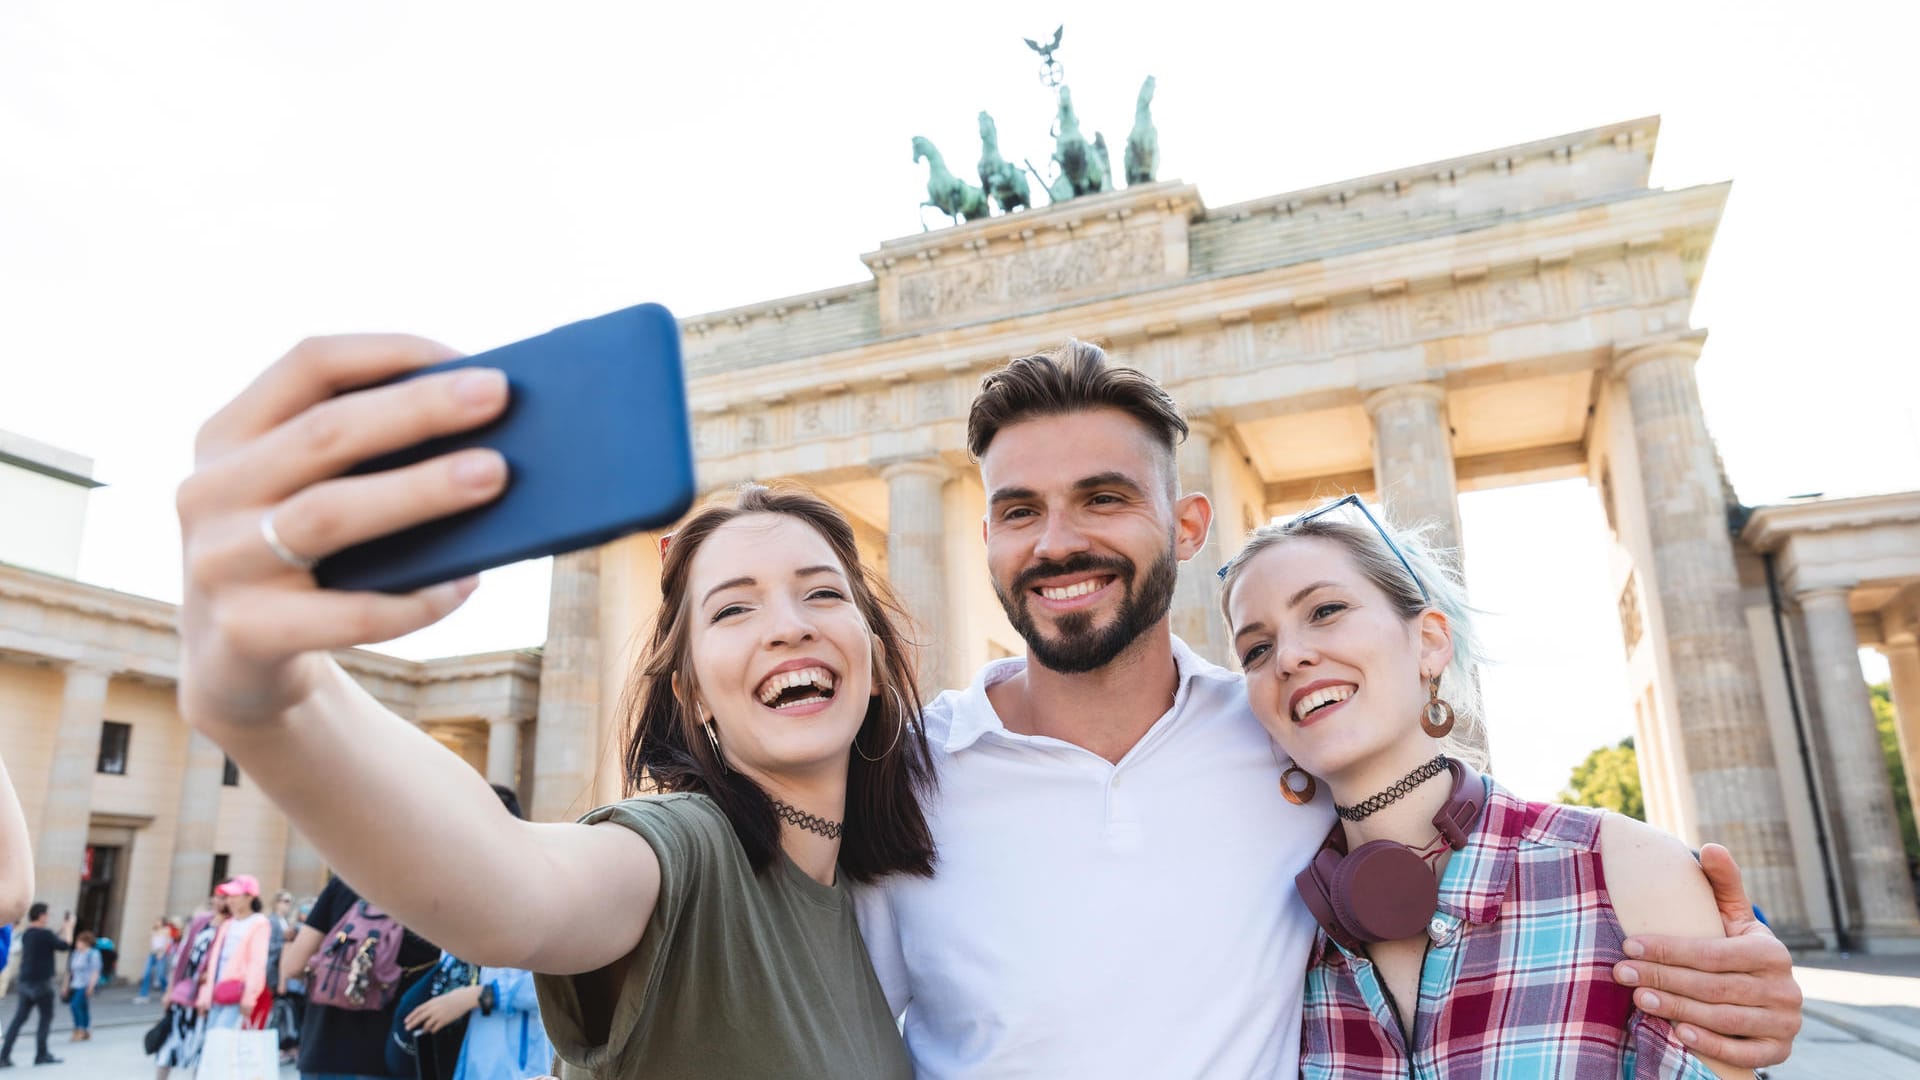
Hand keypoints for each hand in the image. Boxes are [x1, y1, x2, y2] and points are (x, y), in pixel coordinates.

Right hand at [175, 335, 509, 730]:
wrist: (236, 665)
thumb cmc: (306, 557)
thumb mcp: (308, 493)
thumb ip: (369, 458)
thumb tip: (490, 432)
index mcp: (229, 434)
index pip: (309, 363)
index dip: (390, 351)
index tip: (467, 357)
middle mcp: (210, 489)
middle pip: (325, 432)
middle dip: (418, 409)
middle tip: (497, 396)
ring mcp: (219, 562)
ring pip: (329, 514)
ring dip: (419, 490)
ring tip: (493, 475)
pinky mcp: (244, 632)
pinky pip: (347, 613)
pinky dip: (414, 599)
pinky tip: (466, 585)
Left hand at [404, 985, 481, 1032]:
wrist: (464, 998)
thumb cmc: (454, 997)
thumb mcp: (440, 999)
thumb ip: (432, 1005)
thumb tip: (425, 1013)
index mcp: (432, 1002)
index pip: (418, 1010)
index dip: (411, 1016)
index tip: (406, 1020)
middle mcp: (433, 1008)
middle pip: (419, 1017)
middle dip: (412, 1023)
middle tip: (407, 1028)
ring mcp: (438, 1015)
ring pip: (426, 1025)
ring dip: (424, 1028)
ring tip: (423, 1030)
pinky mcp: (444, 1021)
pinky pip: (435, 1028)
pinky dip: (432, 1030)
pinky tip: (433, 1031)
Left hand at [1612, 844, 1801, 1067]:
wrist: (1764, 995)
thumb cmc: (1736, 948)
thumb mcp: (1733, 917)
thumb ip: (1722, 883)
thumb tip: (1711, 847)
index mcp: (1771, 951)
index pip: (1713, 952)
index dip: (1670, 950)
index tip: (1630, 945)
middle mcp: (1785, 988)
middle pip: (1713, 986)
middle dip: (1663, 978)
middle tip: (1622, 973)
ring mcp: (1786, 1022)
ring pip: (1724, 1018)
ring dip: (1678, 1009)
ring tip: (1640, 999)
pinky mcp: (1781, 1051)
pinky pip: (1744, 1052)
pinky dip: (1711, 1043)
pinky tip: (1679, 1033)